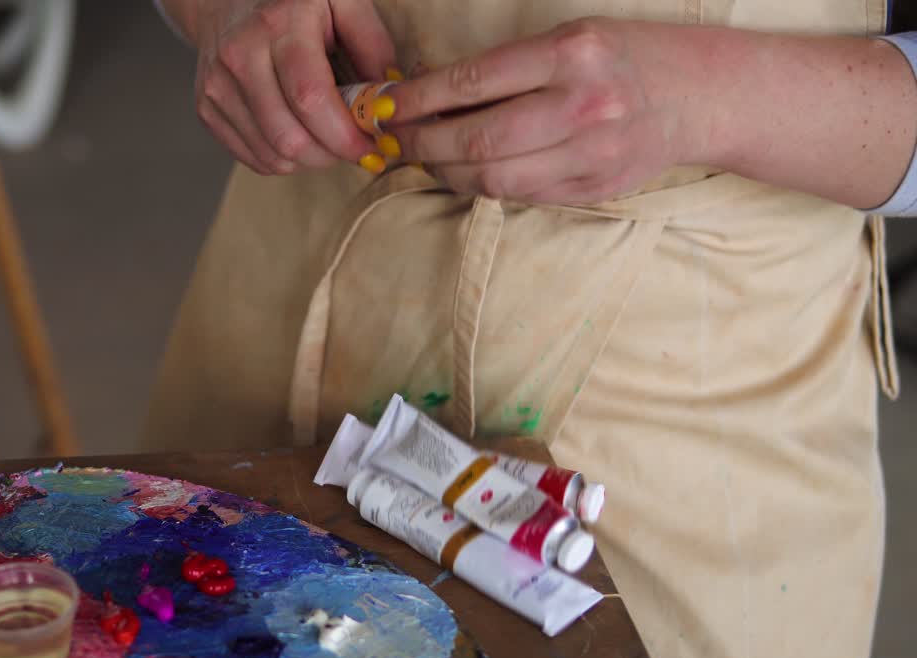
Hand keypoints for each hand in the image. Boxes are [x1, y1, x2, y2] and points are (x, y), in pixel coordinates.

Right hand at [190, 0, 396, 173]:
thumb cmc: (293, 1)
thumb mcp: (341, 0)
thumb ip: (372, 43)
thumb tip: (389, 98)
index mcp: (278, 25)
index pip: (311, 99)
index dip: (344, 135)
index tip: (371, 146)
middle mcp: (240, 56)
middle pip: (289, 137)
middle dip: (331, 155)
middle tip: (353, 147)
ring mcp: (217, 86)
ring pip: (272, 155)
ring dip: (310, 161)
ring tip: (328, 140)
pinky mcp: (206, 108)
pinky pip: (254, 158)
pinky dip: (285, 160)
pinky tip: (301, 137)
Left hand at [388, 18, 701, 202]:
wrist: (699, 95)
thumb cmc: (621, 58)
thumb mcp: (568, 39)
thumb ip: (506, 70)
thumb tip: (427, 98)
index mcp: (571, 54)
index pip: (471, 83)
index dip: (416, 100)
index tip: (382, 108)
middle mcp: (582, 105)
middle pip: (476, 141)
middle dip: (420, 144)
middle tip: (392, 141)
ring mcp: (590, 154)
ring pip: (492, 179)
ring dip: (445, 172)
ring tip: (426, 157)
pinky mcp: (592, 189)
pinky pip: (519, 195)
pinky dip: (483, 185)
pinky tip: (467, 171)